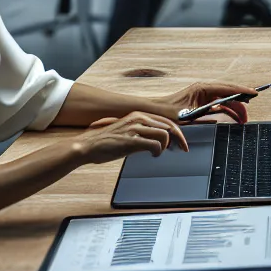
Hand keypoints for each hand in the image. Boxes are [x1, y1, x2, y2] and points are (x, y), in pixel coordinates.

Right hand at [71, 110, 188, 162]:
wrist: (87, 146)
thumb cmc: (106, 142)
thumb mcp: (128, 132)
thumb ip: (142, 133)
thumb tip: (158, 141)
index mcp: (139, 115)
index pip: (166, 120)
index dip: (178, 132)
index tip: (182, 142)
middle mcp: (139, 118)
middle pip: (169, 125)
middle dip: (180, 138)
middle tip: (183, 149)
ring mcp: (135, 128)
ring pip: (164, 134)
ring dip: (166, 146)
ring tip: (159, 153)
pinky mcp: (131, 140)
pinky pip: (154, 144)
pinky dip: (158, 151)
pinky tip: (153, 155)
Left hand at [157, 81, 261, 124]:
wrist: (156, 111)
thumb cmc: (168, 112)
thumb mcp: (187, 116)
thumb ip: (204, 115)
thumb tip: (219, 119)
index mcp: (202, 88)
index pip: (226, 88)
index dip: (241, 91)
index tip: (254, 93)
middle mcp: (205, 89)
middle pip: (229, 93)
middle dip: (241, 102)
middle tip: (249, 113)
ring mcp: (204, 94)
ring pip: (225, 99)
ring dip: (235, 108)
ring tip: (243, 120)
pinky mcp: (203, 101)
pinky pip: (219, 104)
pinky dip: (228, 110)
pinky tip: (234, 118)